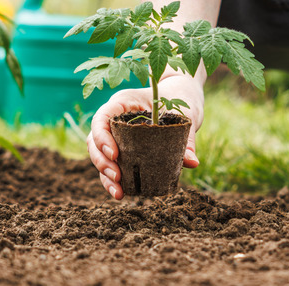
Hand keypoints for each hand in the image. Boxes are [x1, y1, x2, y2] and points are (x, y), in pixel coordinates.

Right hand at [87, 74, 204, 198]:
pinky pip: (112, 163)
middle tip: (117, 177)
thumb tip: (192, 163)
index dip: (102, 137)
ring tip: (118, 192)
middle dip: (102, 161)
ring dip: (104, 174)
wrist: (181, 94)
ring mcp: (117, 132)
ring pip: (99, 154)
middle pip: (95, 139)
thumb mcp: (186, 114)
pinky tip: (121, 193)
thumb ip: (187, 138)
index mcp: (124, 101)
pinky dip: (113, 179)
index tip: (115, 154)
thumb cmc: (180, 98)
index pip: (102, 118)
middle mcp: (115, 117)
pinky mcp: (123, 147)